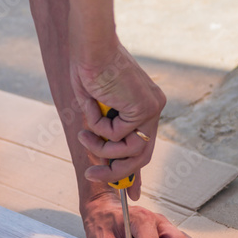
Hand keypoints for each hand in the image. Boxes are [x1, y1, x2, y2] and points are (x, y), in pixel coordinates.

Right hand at [70, 41, 165, 200]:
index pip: (143, 147)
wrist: (90, 44)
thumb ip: (105, 135)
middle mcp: (153, 109)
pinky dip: (97, 129)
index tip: (132, 193)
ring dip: (101, 149)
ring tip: (85, 135)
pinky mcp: (144, 108)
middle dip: (115, 173)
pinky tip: (94, 108)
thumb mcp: (96, 111)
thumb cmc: (88, 70)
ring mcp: (152, 109)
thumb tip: (104, 162)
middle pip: (141, 157)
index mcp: (144, 108)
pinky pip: (116, 137)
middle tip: (92, 176)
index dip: (135, 173)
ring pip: (128, 151)